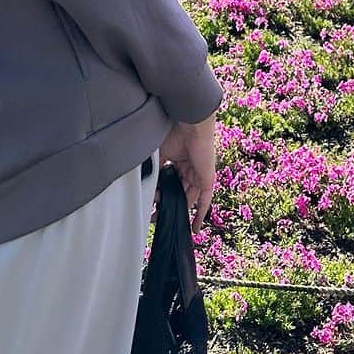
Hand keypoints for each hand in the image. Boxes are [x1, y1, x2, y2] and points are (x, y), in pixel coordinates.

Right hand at [156, 112, 217, 230]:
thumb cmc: (174, 133)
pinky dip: (200, 214)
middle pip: (179, 192)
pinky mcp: (207, 180)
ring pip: (188, 198)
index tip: (149, 203)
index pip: (169, 182)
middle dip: (168, 203)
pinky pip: (205, 200)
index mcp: (179, 160)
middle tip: (155, 216)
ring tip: (165, 220)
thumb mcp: (160, 154)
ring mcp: (199, 175)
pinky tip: (194, 228)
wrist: (190, 125)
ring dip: (178, 209)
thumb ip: (155, 170)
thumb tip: (146, 186)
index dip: (160, 193)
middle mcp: (190, 168)